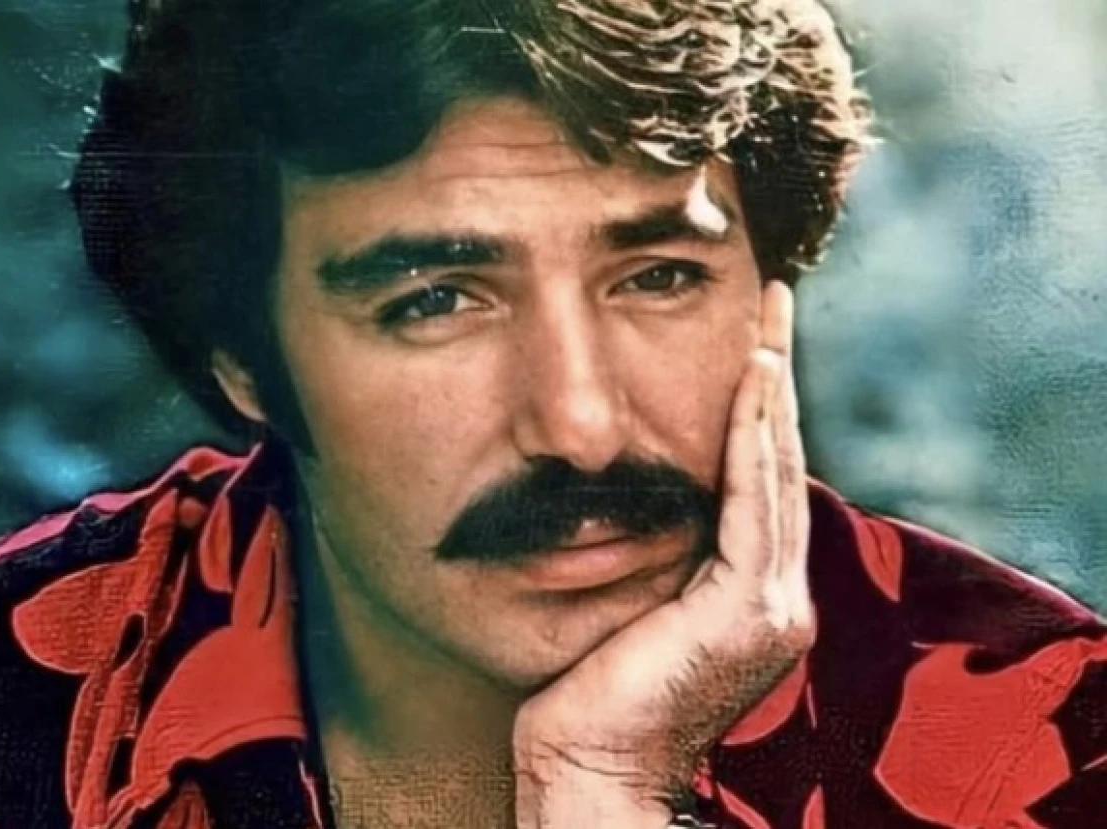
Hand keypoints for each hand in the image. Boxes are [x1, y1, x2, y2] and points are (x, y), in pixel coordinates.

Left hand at [513, 281, 813, 827]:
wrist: (586, 763)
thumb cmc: (588, 688)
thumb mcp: (630, 600)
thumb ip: (656, 550)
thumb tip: (634, 489)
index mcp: (749, 596)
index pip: (760, 482)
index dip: (760, 410)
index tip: (753, 342)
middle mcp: (776, 599)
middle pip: (779, 466)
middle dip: (776, 382)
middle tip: (776, 306)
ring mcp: (772, 608)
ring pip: (776, 475)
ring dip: (771, 394)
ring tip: (769, 324)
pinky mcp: (749, 613)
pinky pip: (753, 504)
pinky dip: (751, 440)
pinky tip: (750, 382)